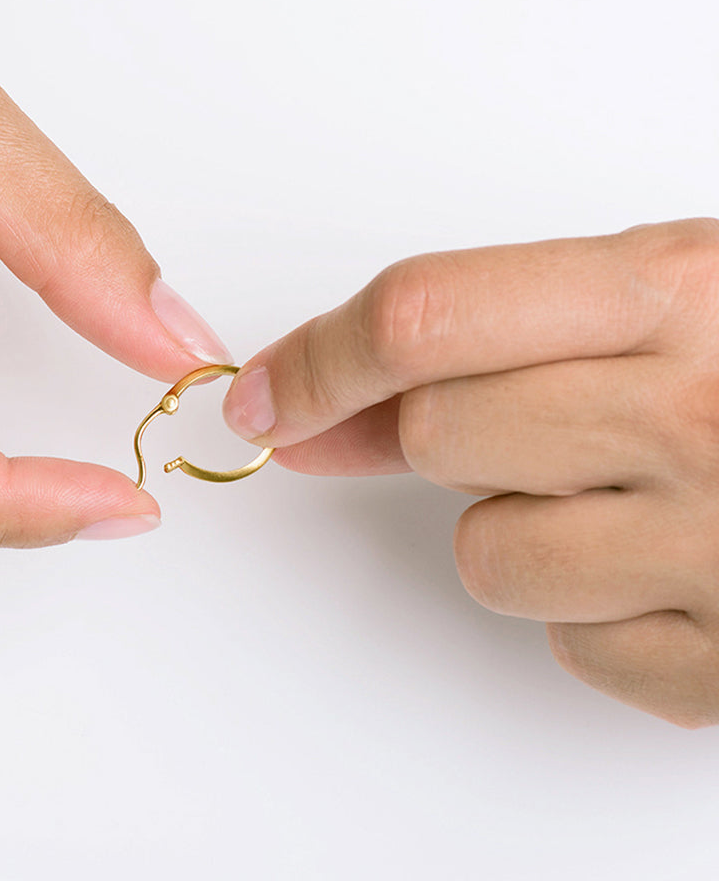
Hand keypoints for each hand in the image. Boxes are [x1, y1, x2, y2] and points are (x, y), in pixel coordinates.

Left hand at [223, 218, 718, 726]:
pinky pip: (574, 645)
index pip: (426, 319)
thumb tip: (317, 408)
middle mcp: (701, 419)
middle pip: (438, 437)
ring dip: (526, 525)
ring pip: (491, 556)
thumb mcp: (659, 299)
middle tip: (538, 419)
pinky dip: (597, 609)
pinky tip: (672, 563)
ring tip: (630, 490)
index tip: (264, 399)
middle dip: (447, 433)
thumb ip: (482, 339)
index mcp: (683, 293)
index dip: (318, 360)